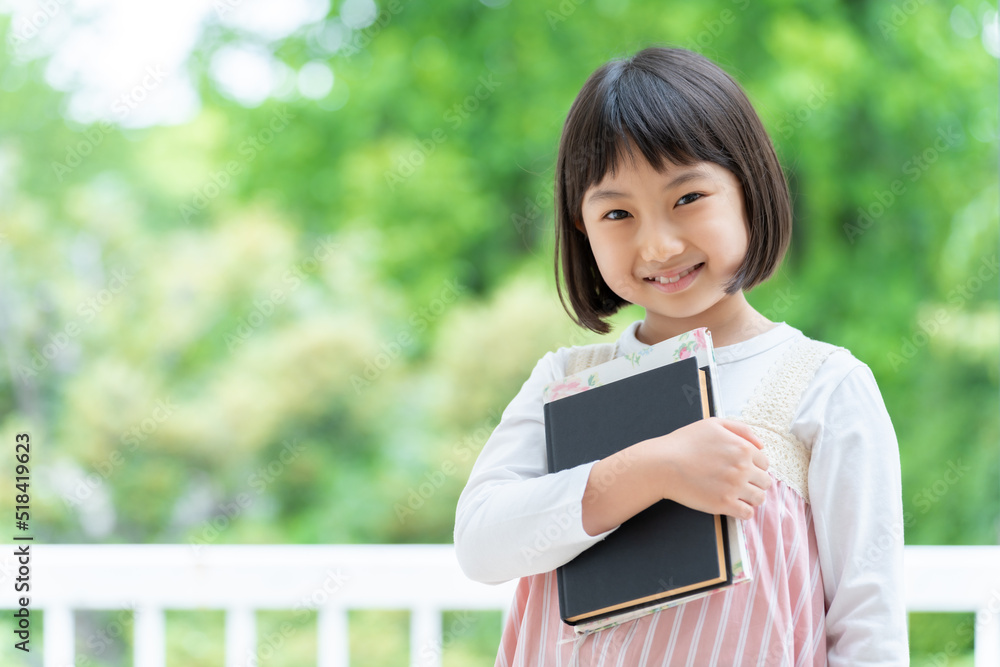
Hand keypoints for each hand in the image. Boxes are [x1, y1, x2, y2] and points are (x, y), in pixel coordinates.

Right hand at [639, 417, 771, 519]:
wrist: (663, 464)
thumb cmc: (685, 442)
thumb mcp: (713, 424)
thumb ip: (741, 429)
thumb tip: (761, 445)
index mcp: (743, 448)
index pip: (764, 463)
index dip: (754, 467)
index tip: (742, 470)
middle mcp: (743, 468)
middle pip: (765, 482)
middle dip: (754, 482)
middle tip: (739, 483)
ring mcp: (734, 487)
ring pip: (760, 499)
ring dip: (751, 498)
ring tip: (737, 495)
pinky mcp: (724, 504)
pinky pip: (747, 514)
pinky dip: (742, 511)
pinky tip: (732, 505)